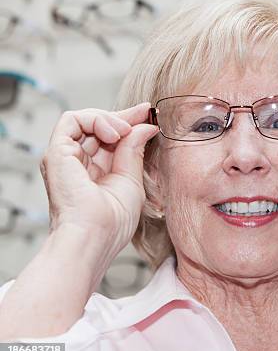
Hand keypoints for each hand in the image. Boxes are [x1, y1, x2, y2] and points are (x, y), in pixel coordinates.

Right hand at [40, 103, 158, 255]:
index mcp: (94, 170)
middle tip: (144, 113)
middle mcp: (77, 162)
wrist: (95, 237)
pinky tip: (114, 135)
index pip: (108, 137)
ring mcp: (65, 157)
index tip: (149, 113)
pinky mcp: (56, 153)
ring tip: (126, 132)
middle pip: (97, 125)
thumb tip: (146, 126)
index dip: (128, 122)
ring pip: (84, 119)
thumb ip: (134, 151)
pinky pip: (71, 120)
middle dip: (123, 116)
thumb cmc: (113, 221)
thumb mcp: (131, 180)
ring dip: (110, 119)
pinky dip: (95, 120)